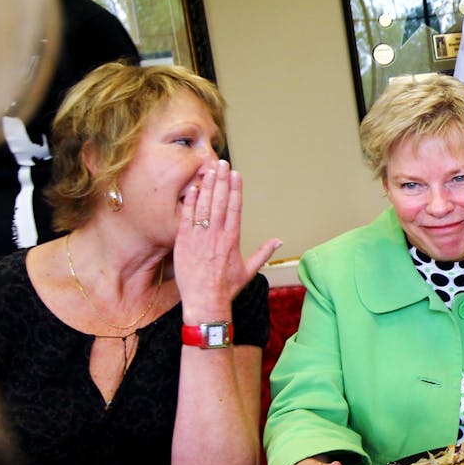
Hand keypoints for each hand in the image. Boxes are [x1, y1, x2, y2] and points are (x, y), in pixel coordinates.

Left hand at [174, 160, 282, 321]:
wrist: (206, 301)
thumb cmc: (227, 287)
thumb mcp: (249, 269)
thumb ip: (264, 252)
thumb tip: (279, 241)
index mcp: (233, 239)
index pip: (235, 207)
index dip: (235, 189)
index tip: (236, 174)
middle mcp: (217, 234)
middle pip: (220, 201)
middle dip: (221, 180)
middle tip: (221, 163)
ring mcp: (199, 237)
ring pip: (203, 206)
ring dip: (207, 186)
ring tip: (208, 170)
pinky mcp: (184, 242)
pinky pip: (186, 218)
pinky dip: (190, 203)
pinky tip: (193, 189)